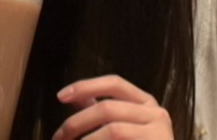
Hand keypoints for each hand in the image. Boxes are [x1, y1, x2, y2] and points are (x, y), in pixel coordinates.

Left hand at [52, 75, 172, 139]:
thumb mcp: (123, 125)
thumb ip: (102, 111)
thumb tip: (75, 96)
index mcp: (146, 102)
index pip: (114, 82)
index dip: (85, 86)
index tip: (60, 96)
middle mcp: (156, 113)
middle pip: (107, 108)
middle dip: (76, 123)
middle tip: (58, 138)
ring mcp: (159, 133)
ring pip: (112, 130)